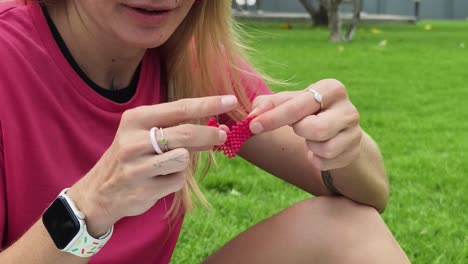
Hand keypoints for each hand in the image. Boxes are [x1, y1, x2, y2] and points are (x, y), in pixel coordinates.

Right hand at [68, 95, 237, 235]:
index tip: (231, 100)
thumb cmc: (132, 156)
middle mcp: (134, 141)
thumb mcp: (146, 134)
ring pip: (183, 159)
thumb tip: (218, 130)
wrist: (100, 191)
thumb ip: (179, 129)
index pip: (180, 108)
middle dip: (209, 135)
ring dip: (184, 162)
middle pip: (185, 134)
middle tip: (224, 136)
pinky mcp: (143, 190)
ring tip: (169, 164)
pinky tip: (159, 181)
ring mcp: (137, 167)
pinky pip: (177, 181)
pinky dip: (175, 180)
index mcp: (136, 119)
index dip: (208, 104)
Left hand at [249, 79, 361, 170]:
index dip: (273, 118)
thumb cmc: (307, 111)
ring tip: (311, 138)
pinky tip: (317, 150)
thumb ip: (268, 104)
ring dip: (310, 147)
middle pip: (316, 129)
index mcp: (331, 89)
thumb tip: (252, 115)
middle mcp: (348, 108)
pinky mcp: (354, 151)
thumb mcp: (289, 102)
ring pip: (325, 149)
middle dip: (300, 131)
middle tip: (298, 127)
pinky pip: (326, 163)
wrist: (336, 129)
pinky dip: (315, 160)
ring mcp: (354, 131)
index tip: (253, 126)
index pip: (299, 106)